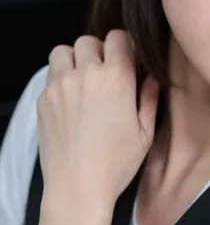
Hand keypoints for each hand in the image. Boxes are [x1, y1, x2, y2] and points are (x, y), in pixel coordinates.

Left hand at [37, 30, 158, 210]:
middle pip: (89, 40)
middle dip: (99, 51)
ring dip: (75, 60)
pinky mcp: (43, 100)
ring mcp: (60, 86)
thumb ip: (150, 98)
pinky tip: (71, 101)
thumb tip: (152, 78)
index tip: (127, 59)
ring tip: (84, 80)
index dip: (125, 45)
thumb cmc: (115, 164)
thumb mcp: (145, 133)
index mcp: (116, 78)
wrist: (77, 187)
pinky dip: (60, 79)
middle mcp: (85, 75)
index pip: (118, 37)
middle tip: (106, 72)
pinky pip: (51, 76)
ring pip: (63, 52)